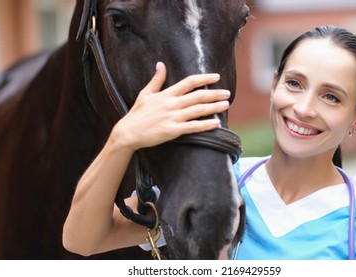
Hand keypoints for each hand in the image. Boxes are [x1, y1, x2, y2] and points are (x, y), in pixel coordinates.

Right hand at [111, 62, 230, 150]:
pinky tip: (216, 123)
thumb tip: (160, 64)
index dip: (204, 78)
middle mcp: (172, 104)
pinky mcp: (173, 130)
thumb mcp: (145, 93)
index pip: (189, 82)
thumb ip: (156, 79)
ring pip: (198, 110)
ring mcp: (173, 117)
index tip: (216, 76)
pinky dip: (206, 125)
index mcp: (167, 94)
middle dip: (215, 93)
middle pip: (198, 96)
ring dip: (214, 107)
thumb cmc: (137, 113)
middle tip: (227, 93)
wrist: (128, 132)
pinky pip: (193, 127)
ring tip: (226, 104)